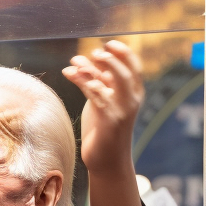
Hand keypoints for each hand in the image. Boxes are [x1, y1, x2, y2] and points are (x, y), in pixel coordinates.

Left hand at [64, 41, 143, 178]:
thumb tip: (86, 62)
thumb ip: (99, 84)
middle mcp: (132, 99)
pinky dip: (85, 83)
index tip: (108, 44)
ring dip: (92, 69)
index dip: (122, 53)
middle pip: (126, 71)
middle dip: (111, 58)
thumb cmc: (102, 131)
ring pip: (112, 81)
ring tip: (76, 62)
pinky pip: (99, 96)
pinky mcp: (111, 120)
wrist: (106, 161)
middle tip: (95, 53)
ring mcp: (123, 109)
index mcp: (133, 93)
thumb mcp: (102, 103)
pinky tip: (71, 76)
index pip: (133, 66)